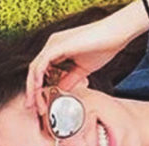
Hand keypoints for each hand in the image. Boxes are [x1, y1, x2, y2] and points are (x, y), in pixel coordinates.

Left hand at [25, 0, 148, 112]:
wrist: (116, 34)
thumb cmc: (103, 47)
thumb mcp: (82, 70)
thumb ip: (69, 80)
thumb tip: (59, 92)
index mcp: (57, 50)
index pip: (41, 71)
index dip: (38, 89)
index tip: (41, 105)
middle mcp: (52, 45)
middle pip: (35, 71)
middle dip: (32, 91)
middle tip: (34, 108)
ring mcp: (53, 44)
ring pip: (35, 69)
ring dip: (33, 89)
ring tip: (35, 105)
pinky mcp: (57, 45)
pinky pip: (41, 64)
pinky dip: (37, 78)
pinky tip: (38, 91)